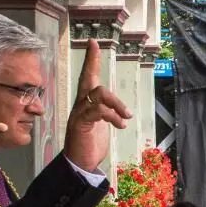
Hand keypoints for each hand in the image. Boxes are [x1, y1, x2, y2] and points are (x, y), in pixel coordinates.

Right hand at [64, 38, 131, 172]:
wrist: (80, 164)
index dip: (91, 60)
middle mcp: (80, 105)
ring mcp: (79, 114)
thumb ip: (107, 111)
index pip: (87, 76)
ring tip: (126, 116)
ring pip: (98, 94)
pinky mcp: (81, 124)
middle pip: (90, 81)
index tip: (93, 42)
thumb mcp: (103, 124)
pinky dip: (113, 116)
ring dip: (117, 104)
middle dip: (101, 76)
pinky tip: (120, 125)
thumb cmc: (90, 144)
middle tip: (118, 91)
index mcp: (86, 103)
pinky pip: (99, 111)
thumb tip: (119, 106)